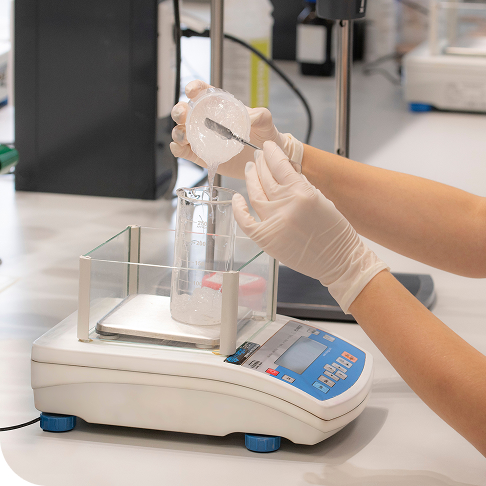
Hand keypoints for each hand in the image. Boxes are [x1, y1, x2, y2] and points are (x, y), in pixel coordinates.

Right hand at [170, 80, 303, 179]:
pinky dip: (178, 149)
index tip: (191, 91)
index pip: (202, 93)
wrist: (265, 159)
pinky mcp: (201, 156)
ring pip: (181, 132)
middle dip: (179, 111)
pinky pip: (184, 152)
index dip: (194, 88)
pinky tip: (180, 147)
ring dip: (177, 132)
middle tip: (183, 115)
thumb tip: (249, 117)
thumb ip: (260, 115)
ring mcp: (202, 139)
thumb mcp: (266, 121)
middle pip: (185, 112)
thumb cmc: (264, 135)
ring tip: (183, 136)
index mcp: (219, 107)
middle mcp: (206, 121)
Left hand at [232, 141, 388, 312]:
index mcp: (302, 192)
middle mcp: (285, 205)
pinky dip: (238, 209)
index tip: (268, 146)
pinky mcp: (266, 239)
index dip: (271, 152)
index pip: (279, 164)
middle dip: (260, 163)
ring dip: (251, 179)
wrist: (340, 261)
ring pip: (255, 194)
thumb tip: (284, 171)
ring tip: (250, 169)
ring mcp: (273, 223)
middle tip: (257, 156)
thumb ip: (301, 185)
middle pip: (265, 177)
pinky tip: (237, 198)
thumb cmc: (336, 232)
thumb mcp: (322, 199)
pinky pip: (245, 221)